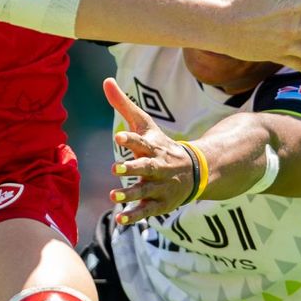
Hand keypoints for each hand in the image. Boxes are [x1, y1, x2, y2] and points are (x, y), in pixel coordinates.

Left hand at [104, 78, 198, 224]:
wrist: (194, 170)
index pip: (141, 141)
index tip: (118, 137)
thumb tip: (106, 80)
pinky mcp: (160, 203)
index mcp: (153, 146)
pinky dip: (134, 216)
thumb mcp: (144, 124)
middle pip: (146, 166)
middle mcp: (158, 166)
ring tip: (114, 196)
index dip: (130, 139)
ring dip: (130, 194)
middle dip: (132, 168)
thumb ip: (123, 104)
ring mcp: (160, 186)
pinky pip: (146, 211)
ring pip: (145, 190)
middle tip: (116, 168)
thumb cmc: (161, 144)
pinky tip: (120, 219)